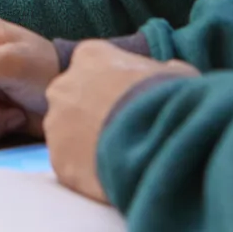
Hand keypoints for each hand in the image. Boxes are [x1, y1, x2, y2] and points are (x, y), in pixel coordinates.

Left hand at [43, 40, 199, 201]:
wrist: (155, 141)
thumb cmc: (166, 101)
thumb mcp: (176, 74)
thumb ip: (164, 70)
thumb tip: (171, 71)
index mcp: (90, 56)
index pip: (93, 64)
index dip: (113, 83)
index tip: (129, 99)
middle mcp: (63, 86)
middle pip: (74, 98)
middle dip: (93, 112)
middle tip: (122, 130)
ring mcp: (56, 124)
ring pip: (68, 132)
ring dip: (86, 142)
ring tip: (119, 155)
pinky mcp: (58, 160)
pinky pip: (71, 164)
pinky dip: (87, 171)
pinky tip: (110, 175)